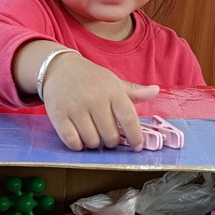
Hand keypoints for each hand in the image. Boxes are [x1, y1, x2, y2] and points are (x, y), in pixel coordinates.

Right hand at [40, 52, 158, 150]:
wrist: (59, 68)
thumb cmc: (90, 78)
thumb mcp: (113, 82)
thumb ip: (134, 91)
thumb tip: (155, 91)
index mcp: (112, 92)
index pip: (129, 119)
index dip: (135, 136)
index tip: (137, 146)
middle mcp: (95, 99)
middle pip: (110, 136)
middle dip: (111, 141)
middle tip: (108, 137)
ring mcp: (76, 108)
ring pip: (92, 141)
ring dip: (94, 144)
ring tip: (93, 135)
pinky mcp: (59, 115)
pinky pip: (72, 142)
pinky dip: (78, 145)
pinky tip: (79, 138)